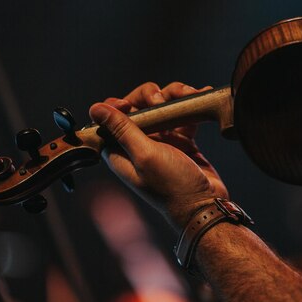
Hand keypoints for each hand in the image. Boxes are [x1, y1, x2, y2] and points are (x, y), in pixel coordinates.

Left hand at [89, 82, 228, 230]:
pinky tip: (200, 95)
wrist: (205, 206)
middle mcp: (137, 145)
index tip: (130, 104)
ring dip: (174, 96)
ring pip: (161, 106)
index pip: (108, 119)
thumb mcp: (144, 155)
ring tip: (189, 96)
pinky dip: (189, 105)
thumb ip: (121, 129)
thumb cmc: (172, 187)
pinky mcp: (180, 141)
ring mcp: (160, 141)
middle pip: (137, 106)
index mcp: (120, 151)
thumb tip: (96, 108)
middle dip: (150, 96)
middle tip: (161, 101)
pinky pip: (181, 115)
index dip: (116, 106)